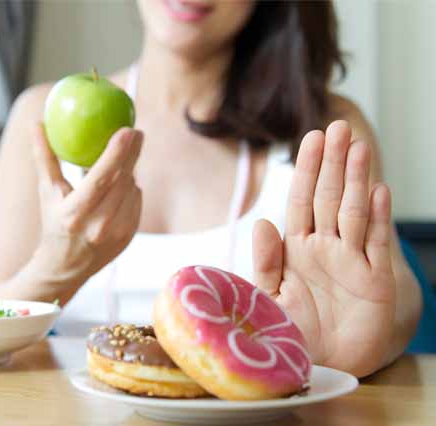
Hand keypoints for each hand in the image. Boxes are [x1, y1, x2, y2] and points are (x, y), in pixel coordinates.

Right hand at [31, 123, 142, 299]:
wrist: (65, 268)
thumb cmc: (53, 222)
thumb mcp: (46, 192)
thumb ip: (44, 157)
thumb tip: (37, 123)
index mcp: (75, 214)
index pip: (101, 179)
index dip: (116, 153)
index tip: (127, 130)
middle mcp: (98, 226)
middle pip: (123, 181)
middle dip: (133, 154)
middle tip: (136, 131)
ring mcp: (117, 233)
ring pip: (131, 189)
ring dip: (129, 171)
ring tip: (120, 161)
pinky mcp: (129, 236)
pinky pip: (136, 201)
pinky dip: (130, 188)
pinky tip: (120, 185)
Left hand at [252, 120, 395, 376]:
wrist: (319, 365)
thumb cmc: (292, 331)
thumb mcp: (268, 296)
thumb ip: (265, 262)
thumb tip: (262, 222)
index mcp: (296, 248)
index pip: (301, 200)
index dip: (307, 170)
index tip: (310, 138)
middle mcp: (325, 248)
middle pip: (329, 197)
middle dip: (332, 163)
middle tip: (337, 127)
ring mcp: (352, 261)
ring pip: (354, 212)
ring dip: (356, 180)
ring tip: (358, 147)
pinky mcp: (375, 281)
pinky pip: (376, 244)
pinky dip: (377, 217)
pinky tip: (378, 189)